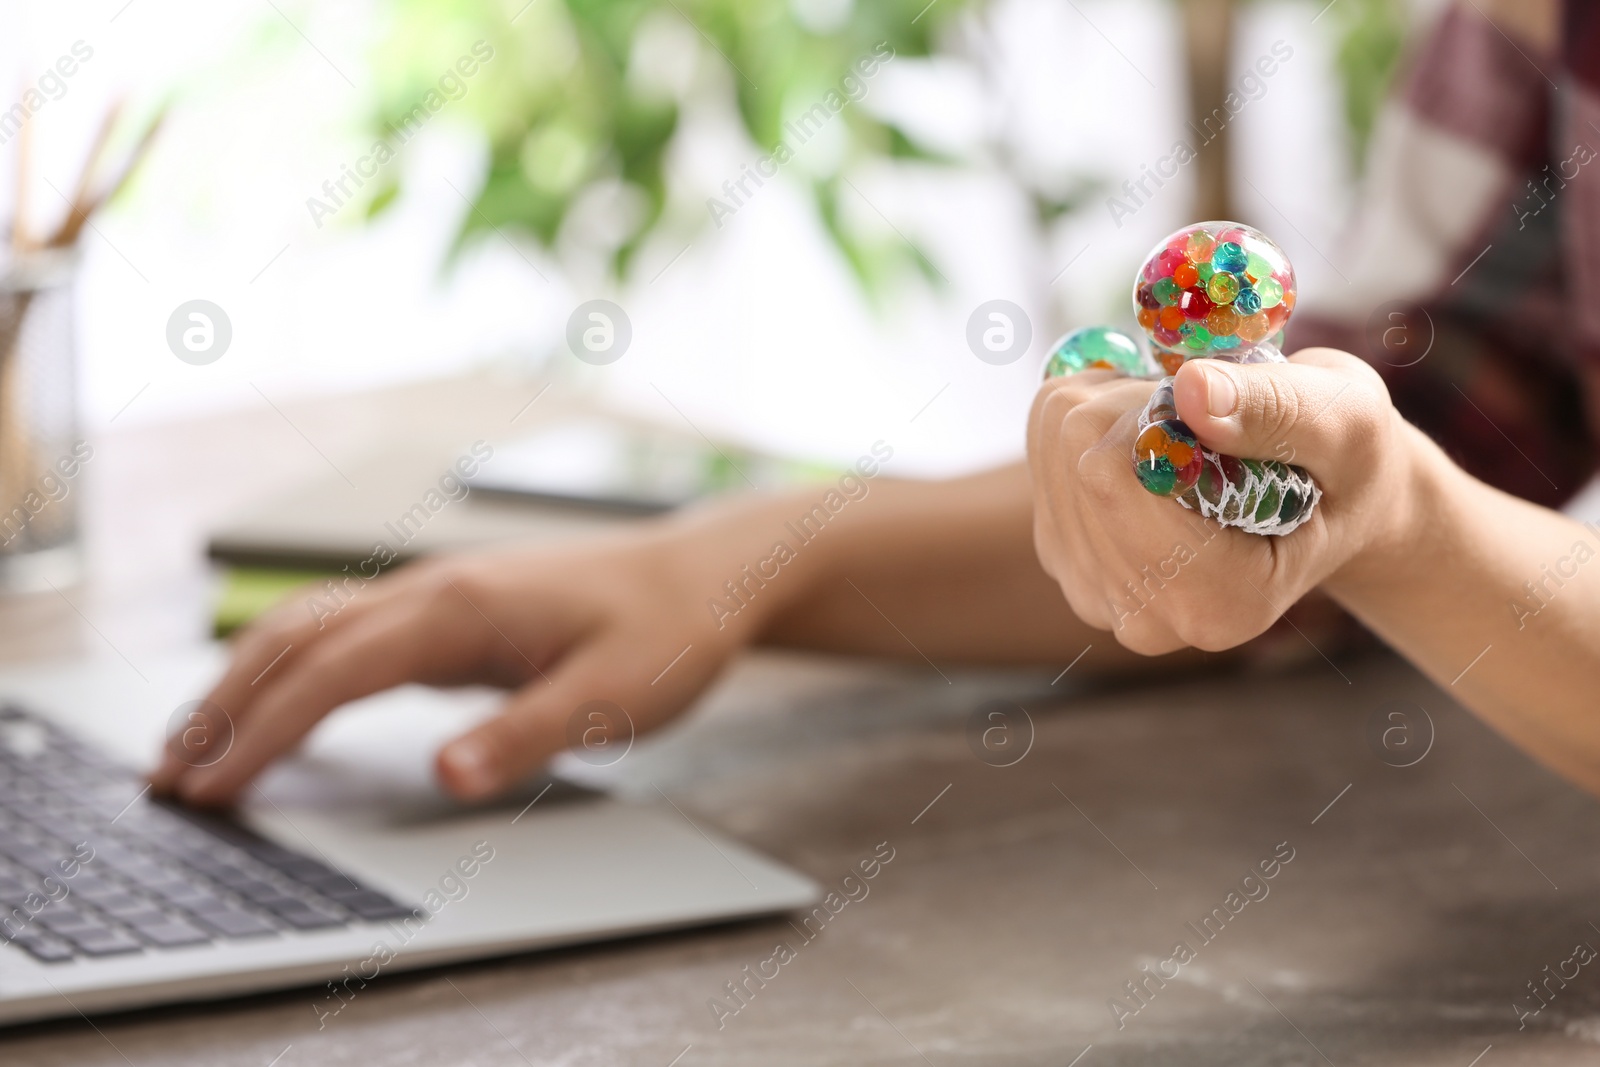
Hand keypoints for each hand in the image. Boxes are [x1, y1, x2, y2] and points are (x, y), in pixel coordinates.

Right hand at [151, 522, 768, 805]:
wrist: (703, 573)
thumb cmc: (666, 631)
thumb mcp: (614, 696)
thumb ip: (527, 734)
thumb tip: (444, 774)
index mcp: (461, 608)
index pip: (331, 670)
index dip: (261, 731)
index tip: (212, 788)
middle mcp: (432, 588)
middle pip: (295, 639)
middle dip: (223, 707)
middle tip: (167, 778)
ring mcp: (436, 591)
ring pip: (309, 627)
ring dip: (244, 682)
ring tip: (194, 747)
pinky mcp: (449, 608)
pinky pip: (344, 632)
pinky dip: (291, 668)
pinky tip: (281, 706)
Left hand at [1026, 347, 1419, 654]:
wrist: (1329, 498)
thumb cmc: (1349, 464)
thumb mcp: (1346, 420)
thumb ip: (1276, 410)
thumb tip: (1189, 392)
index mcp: (1217, 606)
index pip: (1111, 480)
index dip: (1161, 416)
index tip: (1224, 417)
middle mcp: (1144, 617)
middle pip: (1080, 458)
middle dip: (1143, 411)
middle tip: (1214, 425)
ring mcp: (1091, 588)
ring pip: (1056, 438)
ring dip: (1121, 409)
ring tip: (1195, 438)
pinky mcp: (1062, 549)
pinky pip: (1045, 434)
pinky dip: (1097, 413)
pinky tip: (1157, 446)